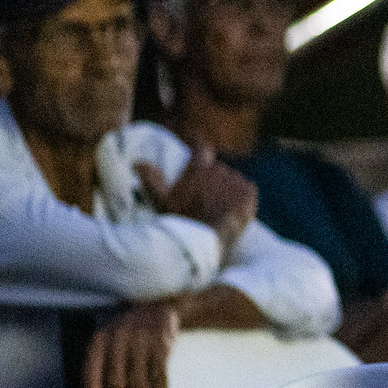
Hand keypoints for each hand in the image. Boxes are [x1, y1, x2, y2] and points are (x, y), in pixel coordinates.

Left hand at [84, 299, 179, 387]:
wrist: (159, 307)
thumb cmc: (130, 334)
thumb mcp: (110, 343)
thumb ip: (104, 369)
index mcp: (99, 341)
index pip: (92, 373)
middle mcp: (117, 340)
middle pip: (116, 381)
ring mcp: (140, 341)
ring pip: (138, 382)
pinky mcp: (161, 345)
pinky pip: (160, 376)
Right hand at [137, 145, 256, 252]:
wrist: (209, 240)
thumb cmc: (183, 222)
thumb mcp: (162, 203)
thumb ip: (152, 181)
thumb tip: (138, 162)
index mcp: (198, 169)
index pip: (201, 147)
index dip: (200, 149)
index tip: (199, 154)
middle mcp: (218, 169)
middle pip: (217, 169)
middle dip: (211, 179)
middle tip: (205, 199)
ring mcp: (235, 180)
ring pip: (232, 179)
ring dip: (227, 188)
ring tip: (219, 206)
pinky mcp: (249, 191)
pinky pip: (247, 188)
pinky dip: (242, 195)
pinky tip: (234, 207)